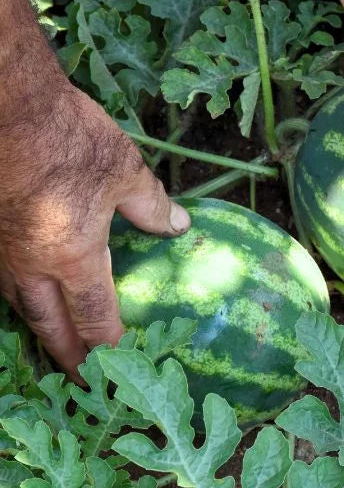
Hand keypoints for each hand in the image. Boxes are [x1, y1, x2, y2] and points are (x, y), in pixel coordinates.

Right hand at [0, 81, 190, 379]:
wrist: (8, 107)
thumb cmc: (71, 139)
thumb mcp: (125, 172)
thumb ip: (153, 207)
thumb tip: (181, 227)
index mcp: (72, 257)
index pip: (93, 316)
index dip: (108, 345)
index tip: (120, 365)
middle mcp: (32, 265)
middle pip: (49, 325)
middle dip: (66, 355)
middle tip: (80, 380)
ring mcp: (1, 251)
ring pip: (20, 306)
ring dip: (40, 329)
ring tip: (54, 342)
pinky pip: (3, 280)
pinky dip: (21, 297)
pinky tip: (29, 291)